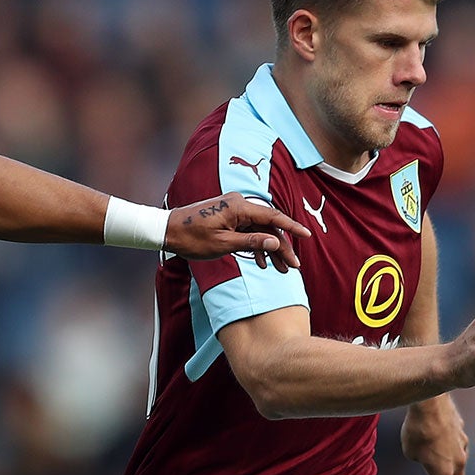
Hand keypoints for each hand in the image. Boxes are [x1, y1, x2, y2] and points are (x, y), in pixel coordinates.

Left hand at [165, 192, 311, 268]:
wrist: (168, 231)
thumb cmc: (192, 238)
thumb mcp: (223, 244)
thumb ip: (251, 242)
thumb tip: (275, 242)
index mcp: (238, 207)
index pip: (272, 216)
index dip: (291, 227)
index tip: (306, 236)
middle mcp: (238, 204)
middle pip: (268, 225)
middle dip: (281, 246)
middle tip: (292, 267)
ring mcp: (233, 210)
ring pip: (259, 230)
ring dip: (269, 249)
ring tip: (279, 270)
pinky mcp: (228, 217)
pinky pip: (248, 230)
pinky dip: (255, 245)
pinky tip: (261, 263)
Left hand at [403, 395, 468, 474]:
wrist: (430, 403)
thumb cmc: (416, 430)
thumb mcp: (410, 451)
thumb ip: (420, 458)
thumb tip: (427, 454)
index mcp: (445, 472)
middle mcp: (458, 461)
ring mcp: (462, 444)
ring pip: (459, 463)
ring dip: (450, 469)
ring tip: (437, 468)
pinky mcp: (461, 430)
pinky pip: (456, 444)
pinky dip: (449, 449)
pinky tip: (441, 444)